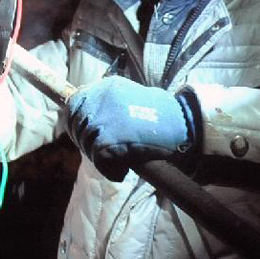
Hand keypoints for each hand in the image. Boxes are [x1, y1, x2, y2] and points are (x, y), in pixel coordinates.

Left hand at [66, 76, 199, 181]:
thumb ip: (109, 104)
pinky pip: (98, 159)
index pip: (75, 104)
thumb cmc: (162, 116)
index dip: (77, 123)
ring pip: (86, 143)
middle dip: (85, 141)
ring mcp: (102, 118)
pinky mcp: (107, 139)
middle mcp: (100, 98)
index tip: (86, 136)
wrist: (184, 125)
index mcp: (105, 87)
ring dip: (98, 157)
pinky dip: (109, 169)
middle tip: (101, 153)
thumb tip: (87, 118)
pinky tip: (121, 172)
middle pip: (76, 124)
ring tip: (116, 162)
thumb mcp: (131, 99)